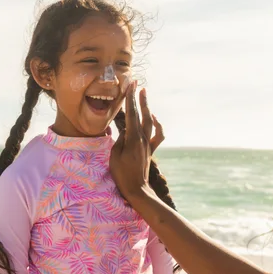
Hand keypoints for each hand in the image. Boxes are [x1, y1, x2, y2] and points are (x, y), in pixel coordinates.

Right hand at [110, 81, 164, 199]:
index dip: (130, 98)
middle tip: (137, 84)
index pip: (131, 114)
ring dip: (146, 107)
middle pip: (141, 114)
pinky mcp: (150, 149)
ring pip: (150, 121)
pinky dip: (157, 125)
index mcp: (133, 138)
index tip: (130, 85)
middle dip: (139, 98)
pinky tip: (152, 118)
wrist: (136, 189)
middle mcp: (142, 138)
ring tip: (144, 94)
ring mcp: (148, 144)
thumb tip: (123, 129)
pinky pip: (157, 135)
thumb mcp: (115, 156)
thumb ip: (119, 140)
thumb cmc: (122, 174)